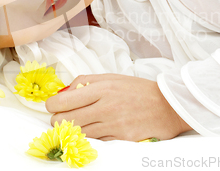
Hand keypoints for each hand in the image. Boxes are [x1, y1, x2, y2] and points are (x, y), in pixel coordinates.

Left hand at [45, 74, 192, 140]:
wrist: (167, 105)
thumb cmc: (137, 90)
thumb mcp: (111, 77)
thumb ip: (86, 82)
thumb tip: (64, 92)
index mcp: (101, 87)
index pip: (63, 101)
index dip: (51, 106)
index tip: (53, 107)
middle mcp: (105, 106)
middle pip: (65, 120)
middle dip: (57, 120)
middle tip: (60, 118)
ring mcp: (113, 124)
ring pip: (77, 133)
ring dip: (71, 130)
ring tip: (75, 124)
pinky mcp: (120, 138)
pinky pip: (95, 141)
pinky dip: (89, 137)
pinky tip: (91, 131)